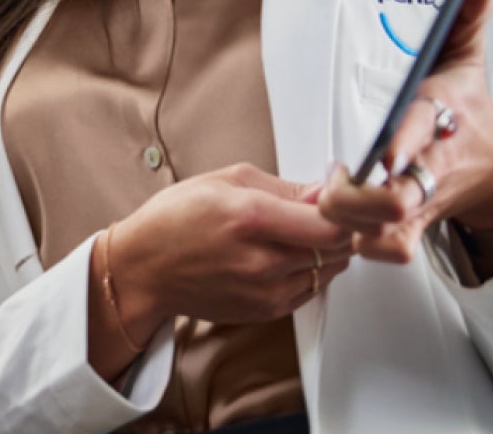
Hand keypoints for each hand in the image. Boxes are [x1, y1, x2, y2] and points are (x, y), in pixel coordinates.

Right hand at [90, 163, 351, 377]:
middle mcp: (262, 261)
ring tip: (299, 232)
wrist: (144, 269)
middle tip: (324, 211)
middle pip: (338, 249)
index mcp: (250, 218)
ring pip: (329, 271)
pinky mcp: (266, 312)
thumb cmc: (174, 220)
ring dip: (326, 250)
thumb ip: (283, 186)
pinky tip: (285, 254)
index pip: (332, 223)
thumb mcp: (224, 180)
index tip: (344, 198)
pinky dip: (309, 271)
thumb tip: (323, 191)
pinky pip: (311, 289)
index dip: (348, 209)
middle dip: (340, 227)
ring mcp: (265, 292)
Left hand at [319, 0, 492, 262]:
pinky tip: (341, 221)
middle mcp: (432, 165)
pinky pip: (388, 250)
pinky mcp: (413, 228)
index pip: (420, 127)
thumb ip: (468, 10)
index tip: (381, 153)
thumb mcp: (465, 53)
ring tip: (331, 195)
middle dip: (356, 194)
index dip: (399, 142)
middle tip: (335, 175)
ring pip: (387, 230)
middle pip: (396, 197)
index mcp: (440, 116)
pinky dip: (361, 242)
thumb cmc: (466, 105)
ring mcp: (424, 202)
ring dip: (351, 220)